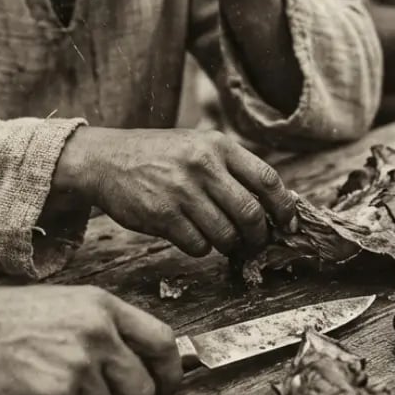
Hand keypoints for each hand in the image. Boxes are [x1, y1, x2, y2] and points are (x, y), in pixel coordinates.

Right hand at [0, 287, 181, 394]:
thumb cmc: (0, 323)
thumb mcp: (64, 306)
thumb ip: (104, 330)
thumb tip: (140, 366)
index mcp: (104, 307)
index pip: (163, 343)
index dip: (169, 375)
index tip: (163, 393)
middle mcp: (97, 335)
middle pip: (141, 393)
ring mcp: (76, 368)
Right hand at [55, 128, 294, 257]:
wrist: (105, 159)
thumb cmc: (160, 156)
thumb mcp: (199, 146)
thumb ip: (233, 168)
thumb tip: (274, 204)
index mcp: (218, 145)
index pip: (268, 179)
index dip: (285, 207)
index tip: (288, 224)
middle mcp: (203, 165)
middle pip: (251, 213)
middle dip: (259, 236)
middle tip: (256, 242)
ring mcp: (182, 190)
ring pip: (226, 234)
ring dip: (229, 245)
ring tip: (223, 240)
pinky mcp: (162, 214)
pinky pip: (198, 245)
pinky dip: (201, 248)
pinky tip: (192, 236)